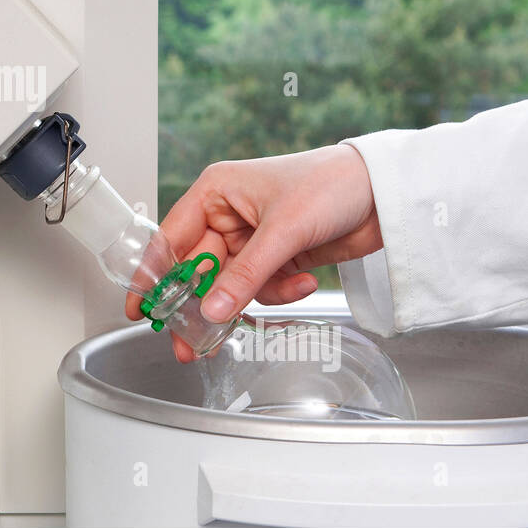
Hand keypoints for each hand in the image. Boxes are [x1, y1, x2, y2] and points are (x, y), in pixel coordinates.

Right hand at [125, 144, 382, 361]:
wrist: (386, 193)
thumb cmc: (331, 184)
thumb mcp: (283, 231)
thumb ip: (245, 276)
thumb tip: (212, 312)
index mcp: (216, 193)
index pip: (171, 240)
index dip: (154, 276)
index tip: (141, 310)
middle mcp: (228, 215)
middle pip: (198, 271)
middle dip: (201, 306)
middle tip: (192, 342)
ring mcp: (252, 238)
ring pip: (230, 285)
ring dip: (249, 300)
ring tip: (274, 301)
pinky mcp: (276, 256)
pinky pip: (260, 288)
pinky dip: (281, 291)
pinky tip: (305, 280)